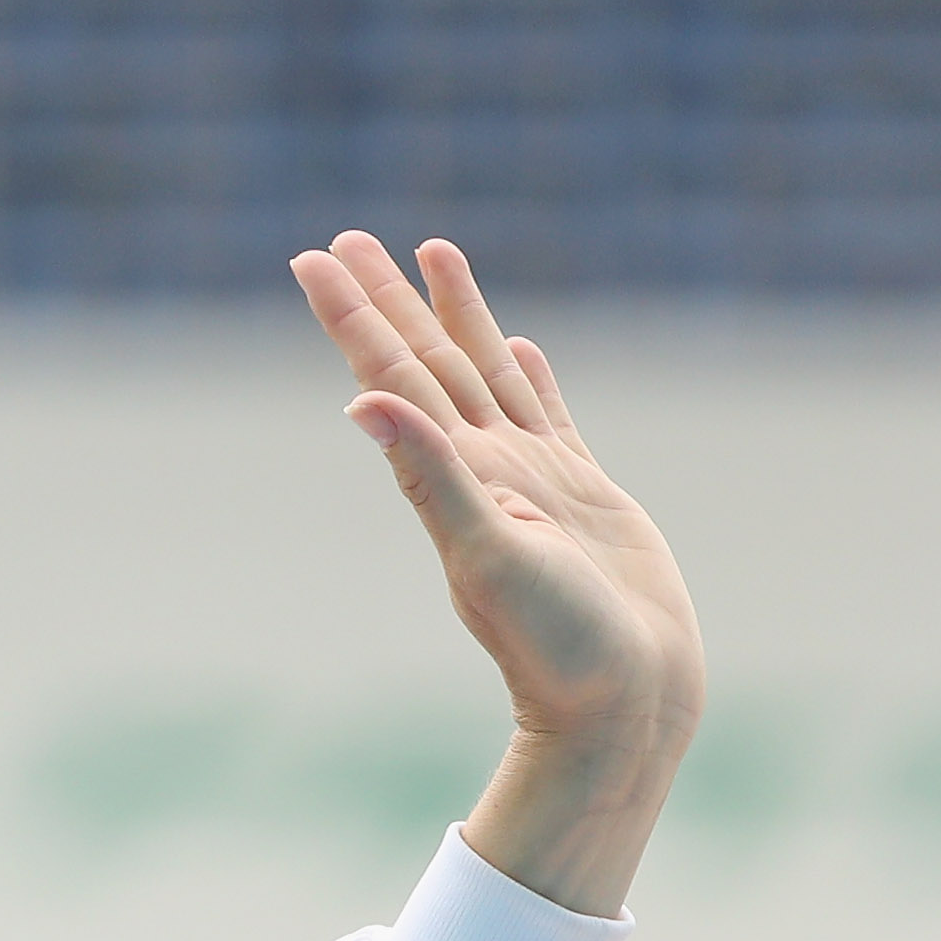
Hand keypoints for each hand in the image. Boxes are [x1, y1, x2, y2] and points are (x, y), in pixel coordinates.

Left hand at [291, 232, 702, 917]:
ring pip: (485, 374)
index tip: (313, 258)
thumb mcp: (487, 554)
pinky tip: (518, 346)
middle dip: (386, 300)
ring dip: (455, 318)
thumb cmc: (558, 646)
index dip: (354, 316)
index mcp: (456, 474)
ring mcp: (534, 478)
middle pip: (426, 361)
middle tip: (346, 236)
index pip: (391, 376)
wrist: (626, 704)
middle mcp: (485, 468)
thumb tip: (359, 402)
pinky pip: (549, 415)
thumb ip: (429, 475)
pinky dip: (528, 376)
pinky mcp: (585, 496)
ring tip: (432, 256)